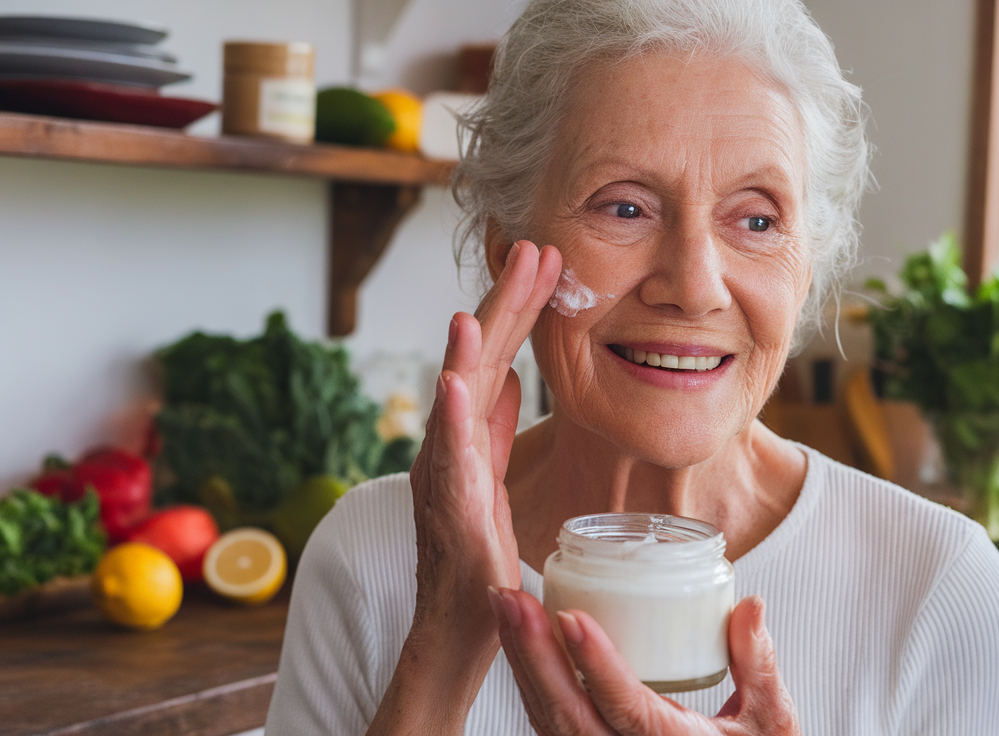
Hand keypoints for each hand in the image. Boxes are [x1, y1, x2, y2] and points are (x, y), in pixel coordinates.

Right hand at [409, 240, 560, 629]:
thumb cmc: (476, 558)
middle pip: (479, 362)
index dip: (519, 308)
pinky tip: (456, 378)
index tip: (547, 260)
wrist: (457, 628)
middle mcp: (449, 446)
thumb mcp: (494, 477)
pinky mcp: (449, 511)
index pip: (497, 357)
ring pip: (456, 399)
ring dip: (470, 347)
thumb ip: (496, 428)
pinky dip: (451, 416)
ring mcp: (445, 476)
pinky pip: (449, 458)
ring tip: (482, 299)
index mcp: (467, 435)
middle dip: (505, 304)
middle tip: (533, 250)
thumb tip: (510, 377)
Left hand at [490, 590, 800, 734]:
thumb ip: (758, 663)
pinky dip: (530, 683)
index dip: (596, 664)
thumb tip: (750, 605)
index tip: (570, 617)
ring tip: (504, 606)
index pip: (627, 708)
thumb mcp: (772, 721)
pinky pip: (551, 726)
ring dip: (522, 662)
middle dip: (533, 654)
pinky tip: (518, 642)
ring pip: (548, 722)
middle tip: (510, 599)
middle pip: (566, 716)